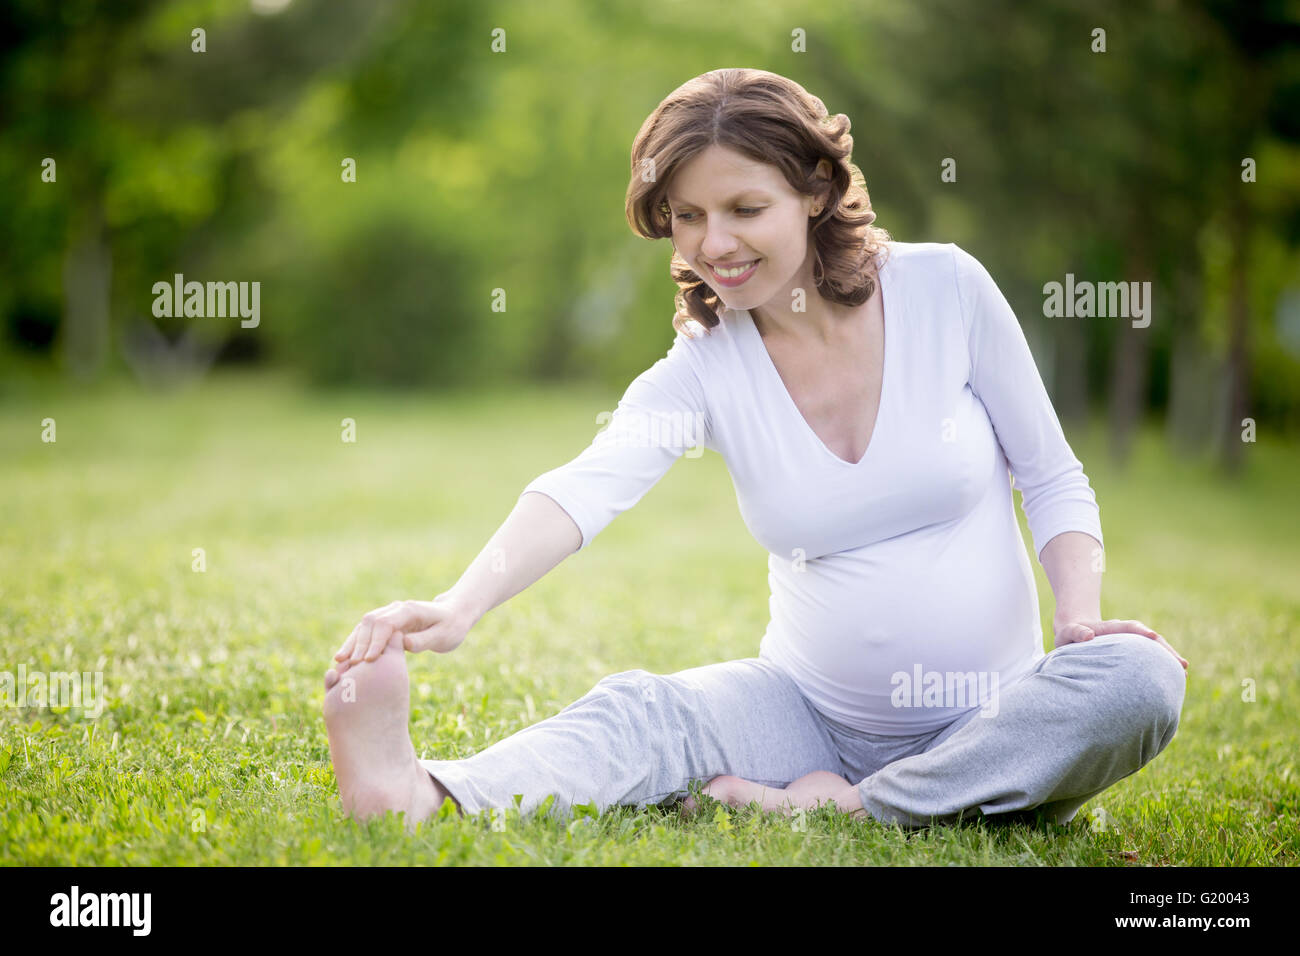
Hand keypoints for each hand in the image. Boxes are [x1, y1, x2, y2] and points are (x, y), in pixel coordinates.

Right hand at [334, 593, 476, 662]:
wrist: (454, 615)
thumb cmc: (452, 627)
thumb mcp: (444, 636)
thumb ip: (424, 640)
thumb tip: (404, 644)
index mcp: (410, 611)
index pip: (386, 623)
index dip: (376, 641)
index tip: (369, 660)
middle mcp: (396, 609)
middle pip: (370, 622)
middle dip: (358, 643)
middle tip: (350, 666)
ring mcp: (390, 614)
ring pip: (364, 626)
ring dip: (351, 643)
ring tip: (339, 663)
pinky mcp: (386, 623)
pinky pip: (366, 631)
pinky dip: (355, 644)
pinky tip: (344, 658)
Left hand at [1053, 617, 1188, 670]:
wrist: (1076, 630)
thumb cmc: (1069, 634)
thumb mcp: (1067, 632)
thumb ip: (1075, 632)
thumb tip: (1088, 635)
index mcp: (1109, 627)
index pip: (1128, 627)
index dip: (1140, 631)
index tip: (1153, 637)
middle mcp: (1125, 633)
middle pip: (1148, 637)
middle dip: (1164, 649)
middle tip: (1181, 663)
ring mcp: (1131, 641)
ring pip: (1154, 647)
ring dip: (1168, 657)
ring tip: (1184, 671)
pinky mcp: (1133, 651)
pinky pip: (1150, 656)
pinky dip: (1162, 664)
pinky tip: (1175, 677)